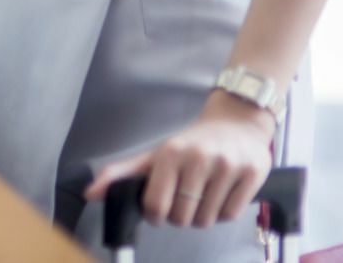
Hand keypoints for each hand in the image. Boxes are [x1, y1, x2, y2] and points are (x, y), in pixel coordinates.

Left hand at [84, 92, 276, 229]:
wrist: (236, 123)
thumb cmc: (192, 143)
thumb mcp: (155, 154)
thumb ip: (121, 173)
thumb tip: (90, 194)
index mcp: (170, 152)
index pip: (155, 204)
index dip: (155, 215)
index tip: (160, 210)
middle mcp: (198, 157)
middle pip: (182, 217)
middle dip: (180, 215)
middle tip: (184, 199)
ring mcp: (226, 166)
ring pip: (207, 220)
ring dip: (202, 215)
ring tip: (203, 194)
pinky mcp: (252, 173)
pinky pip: (230, 215)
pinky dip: (223, 213)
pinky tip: (221, 195)